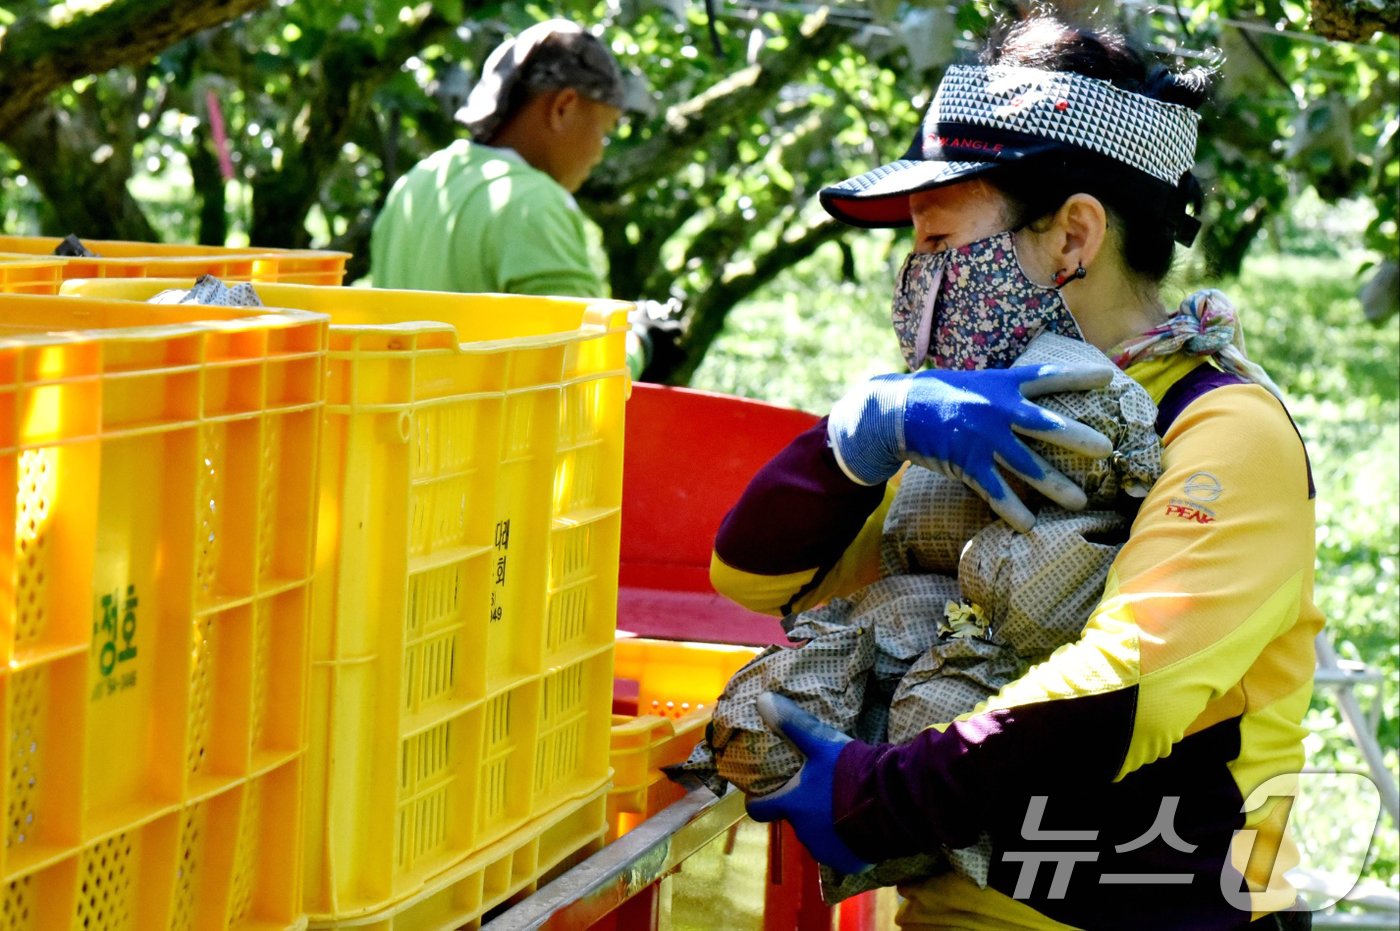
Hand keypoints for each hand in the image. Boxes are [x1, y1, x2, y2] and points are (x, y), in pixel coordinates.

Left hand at [744, 693, 870, 875]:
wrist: (890, 803)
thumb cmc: (849, 772)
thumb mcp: (821, 743)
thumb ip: (792, 724)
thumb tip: (762, 699)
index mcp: (792, 805)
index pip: (760, 810)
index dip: (760, 802)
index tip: (761, 797)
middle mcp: (803, 833)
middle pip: (797, 821)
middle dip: (807, 810)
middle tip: (825, 792)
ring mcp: (826, 851)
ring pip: (820, 837)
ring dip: (828, 825)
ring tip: (847, 807)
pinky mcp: (849, 862)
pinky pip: (843, 852)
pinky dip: (849, 842)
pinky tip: (863, 825)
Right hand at [827, 364, 1113, 531]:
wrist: (896, 411)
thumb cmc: (934, 395)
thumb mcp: (972, 382)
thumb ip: (1000, 391)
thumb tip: (1025, 395)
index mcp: (1001, 384)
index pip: (1047, 377)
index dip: (1078, 376)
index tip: (1108, 378)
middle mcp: (997, 409)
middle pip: (1046, 424)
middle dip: (1078, 437)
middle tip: (1106, 449)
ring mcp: (983, 437)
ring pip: (1027, 464)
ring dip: (1055, 485)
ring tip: (1080, 501)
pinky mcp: (967, 461)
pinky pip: (994, 490)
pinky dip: (1011, 509)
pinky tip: (1029, 525)